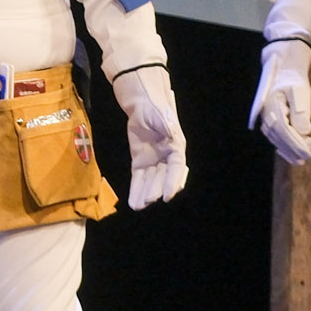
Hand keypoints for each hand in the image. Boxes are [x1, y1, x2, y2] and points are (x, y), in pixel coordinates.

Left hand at [111, 64, 188, 206]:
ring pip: (150, 181)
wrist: (141, 104)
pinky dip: (136, 189)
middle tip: (149, 200)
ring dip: (145, 194)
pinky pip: (139, 178)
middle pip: (162, 178)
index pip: (177, 169)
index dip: (173, 182)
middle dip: (156, 190)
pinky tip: (133, 201)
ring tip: (138, 206)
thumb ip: (167, 128)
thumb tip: (173, 136)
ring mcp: (153, 161)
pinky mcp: (140, 162)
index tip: (168, 196)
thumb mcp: (162, 116)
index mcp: (176, 148)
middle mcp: (167, 158)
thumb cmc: (155, 108)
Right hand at [249, 38, 310, 164]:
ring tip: (305, 158)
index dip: (296, 144)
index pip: (284, 130)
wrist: (284, 70)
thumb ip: (301, 111)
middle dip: (295, 149)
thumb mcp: (300, 91)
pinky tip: (294, 156)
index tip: (308, 153)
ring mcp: (266, 119)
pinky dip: (285, 148)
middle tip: (310, 156)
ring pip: (277, 139)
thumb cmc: (294, 79)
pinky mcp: (270, 121)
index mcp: (273, 107)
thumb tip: (305, 131)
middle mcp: (266, 115)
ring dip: (291, 150)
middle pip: (280, 137)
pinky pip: (276, 138)